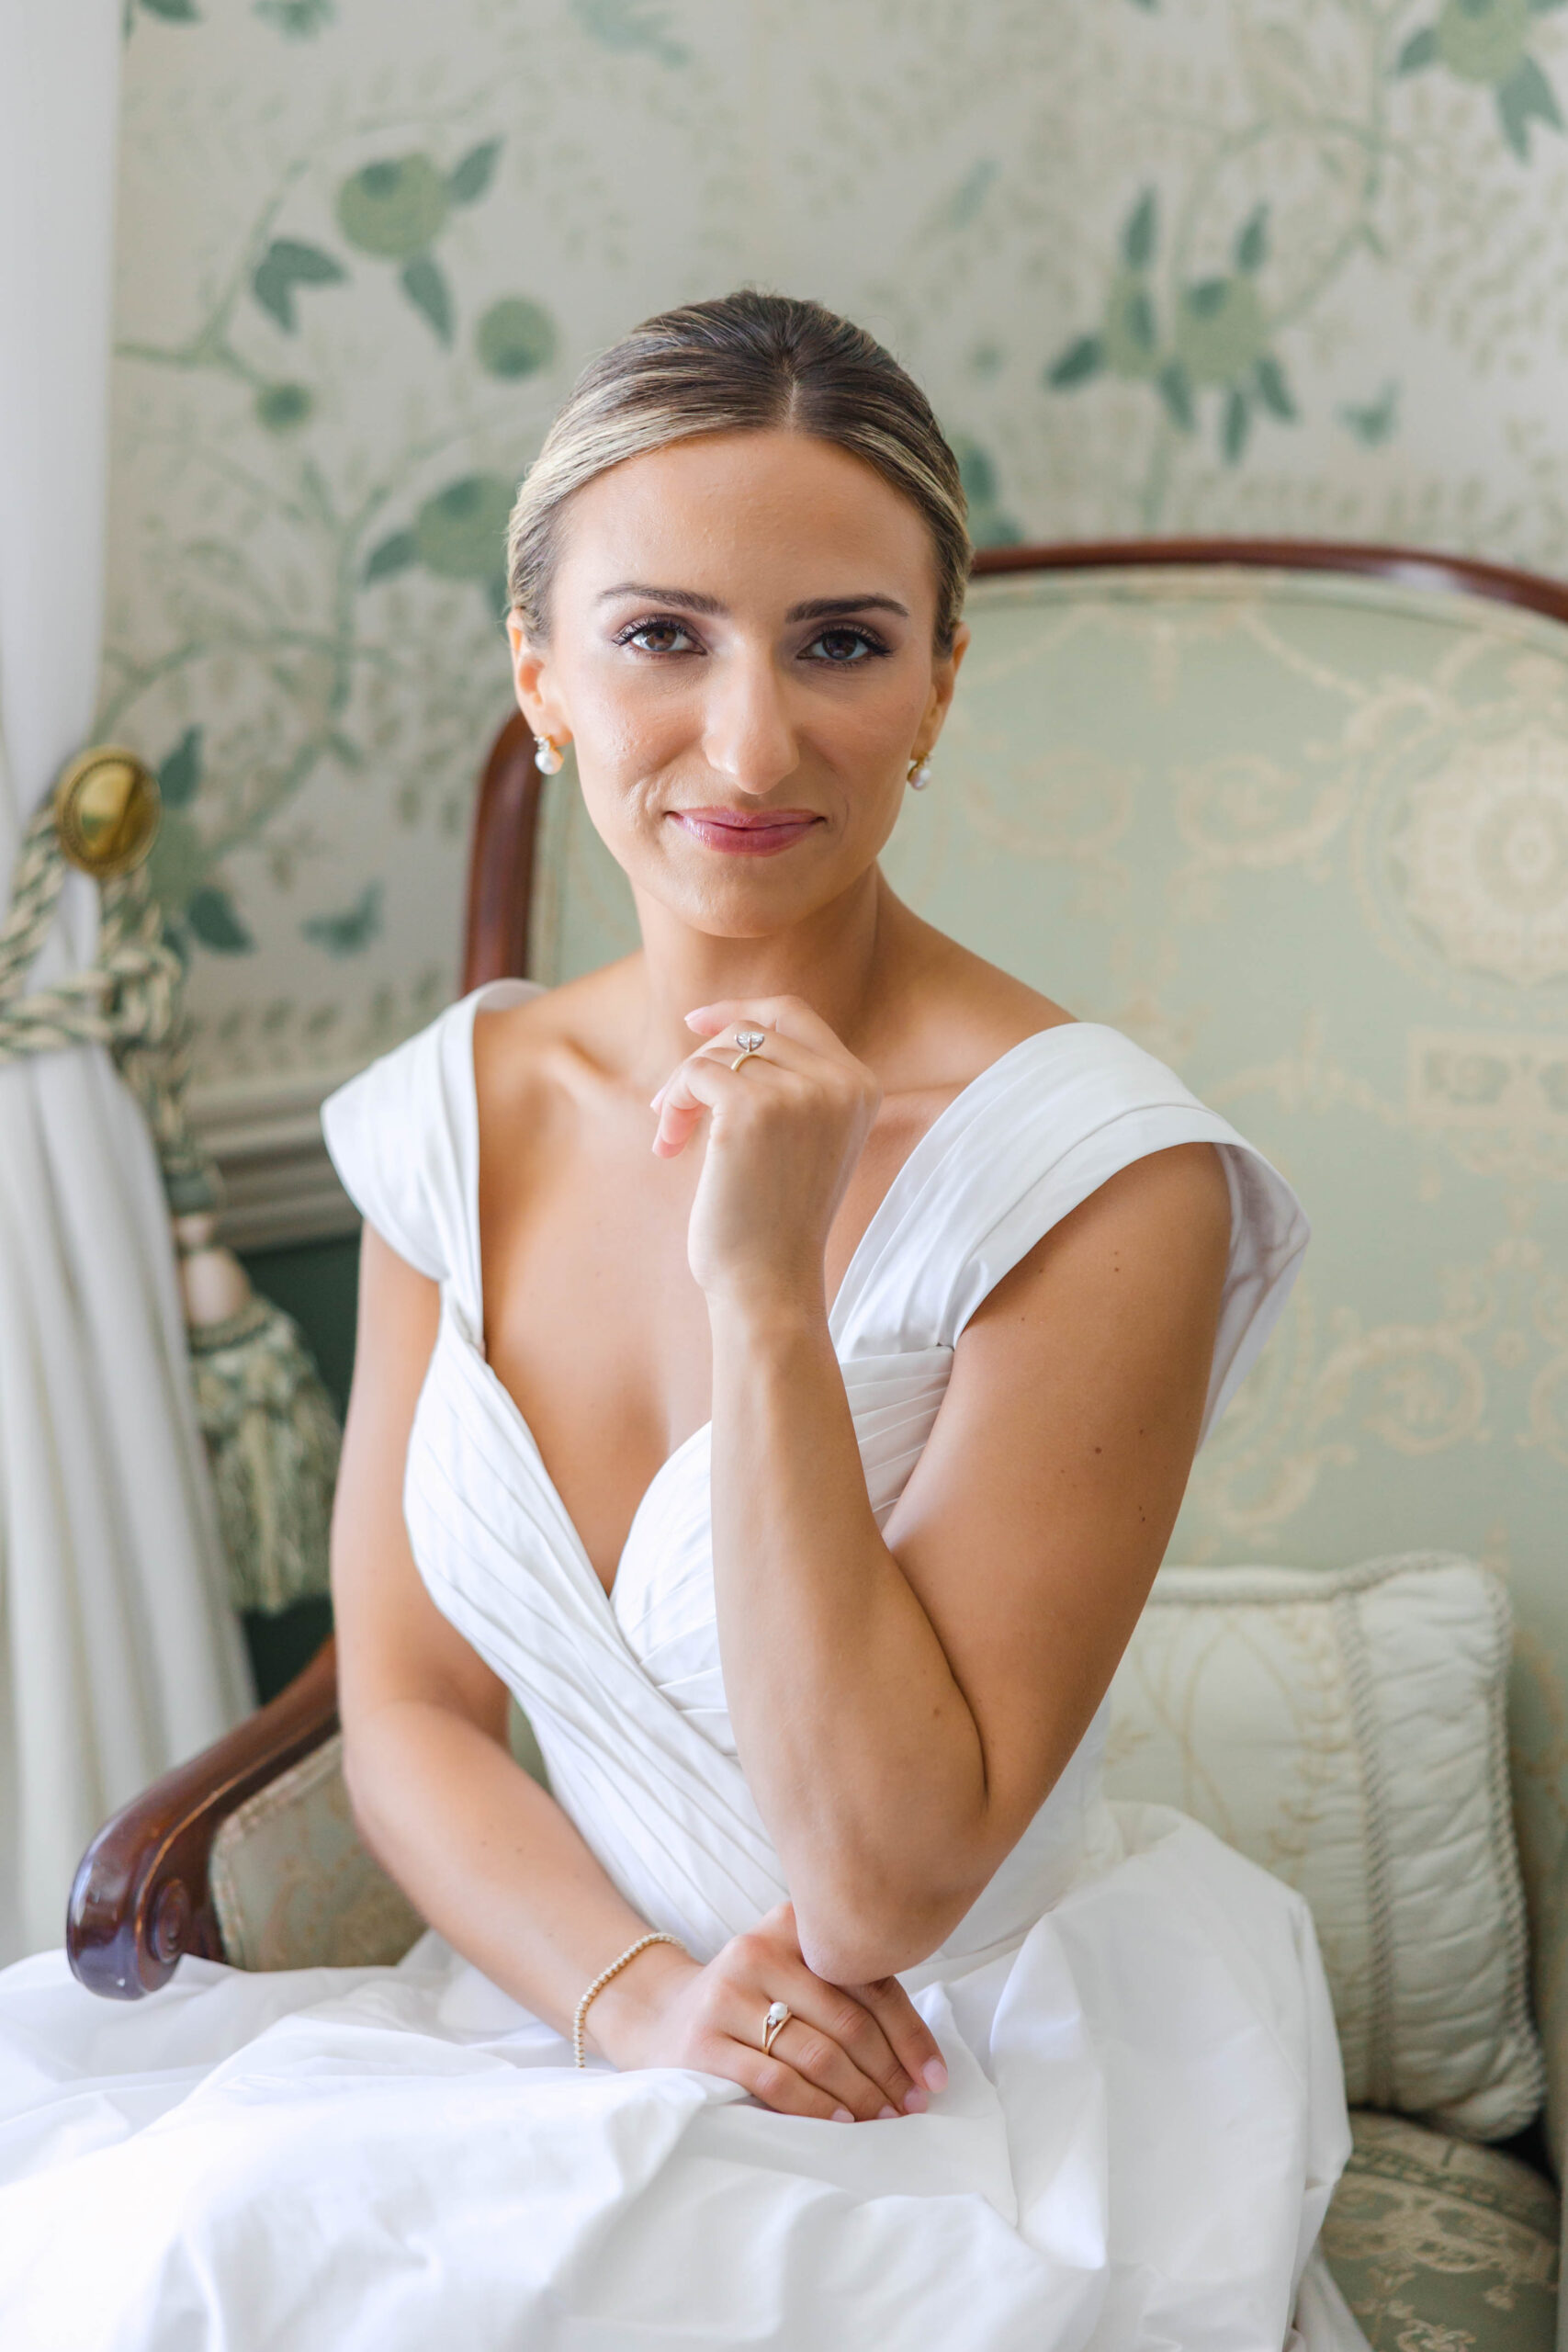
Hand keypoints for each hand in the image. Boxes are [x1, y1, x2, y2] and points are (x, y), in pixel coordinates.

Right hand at [586, 1901, 947, 2120]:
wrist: (658, 2018)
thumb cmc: (749, 2002)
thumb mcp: (791, 1974)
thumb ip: (844, 1989)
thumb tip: (919, 2054)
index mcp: (791, 1926)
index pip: (868, 1979)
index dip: (909, 2033)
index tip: (934, 2075)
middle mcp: (759, 1950)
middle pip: (847, 2019)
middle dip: (889, 2071)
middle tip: (913, 2106)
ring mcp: (728, 1995)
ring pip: (816, 2053)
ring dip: (861, 2094)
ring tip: (884, 2119)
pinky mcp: (705, 2042)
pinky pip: (777, 2082)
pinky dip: (817, 2107)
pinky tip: (842, 2123)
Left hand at [651, 997, 879, 1308]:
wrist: (769, 1283)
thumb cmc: (775, 1221)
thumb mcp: (803, 1140)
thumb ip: (790, 1084)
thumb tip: (724, 1026)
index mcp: (860, 1086)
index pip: (794, 1014)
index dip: (741, 1010)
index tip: (696, 1023)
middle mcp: (839, 1082)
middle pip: (749, 1030)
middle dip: (701, 1060)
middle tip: (671, 1109)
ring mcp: (799, 1093)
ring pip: (717, 1053)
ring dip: (680, 1091)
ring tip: (671, 1137)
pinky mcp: (752, 1109)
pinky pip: (694, 1075)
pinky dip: (672, 1106)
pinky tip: (669, 1146)